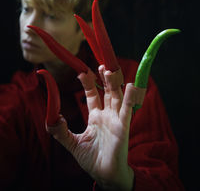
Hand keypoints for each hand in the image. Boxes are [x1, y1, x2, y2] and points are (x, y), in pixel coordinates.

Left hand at [47, 67, 134, 190]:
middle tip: (100, 63)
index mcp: (96, 116)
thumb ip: (61, 132)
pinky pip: (128, 110)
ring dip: (114, 83)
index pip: (92, 94)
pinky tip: (131, 85)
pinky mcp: (123, 127)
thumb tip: (53, 118)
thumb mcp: (73, 144)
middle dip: (103, 77)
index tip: (82, 71)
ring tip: (109, 69)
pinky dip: (130, 97)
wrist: (105, 176)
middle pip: (106, 90)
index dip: (88, 82)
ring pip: (116, 96)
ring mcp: (116, 119)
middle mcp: (107, 114)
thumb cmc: (92, 159)